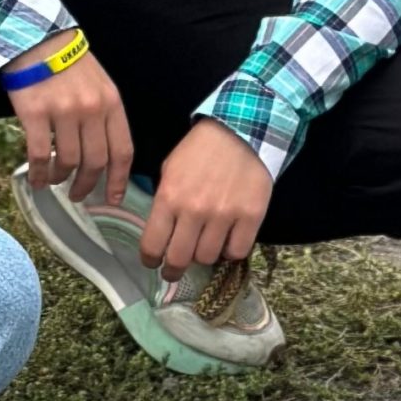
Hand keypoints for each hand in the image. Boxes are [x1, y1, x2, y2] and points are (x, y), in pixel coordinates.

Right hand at [7, 38, 133, 207]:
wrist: (36, 41)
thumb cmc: (68, 65)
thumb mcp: (99, 85)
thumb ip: (104, 116)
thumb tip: (104, 155)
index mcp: (111, 104)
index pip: (122, 150)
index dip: (119, 180)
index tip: (113, 198)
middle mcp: (91, 109)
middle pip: (96, 161)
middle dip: (88, 185)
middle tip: (79, 195)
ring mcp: (63, 111)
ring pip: (68, 161)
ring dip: (61, 177)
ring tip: (54, 180)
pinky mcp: (35, 113)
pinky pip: (40, 154)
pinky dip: (39, 173)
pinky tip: (36, 179)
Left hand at [138, 118, 272, 277]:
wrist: (241, 130)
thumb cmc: (200, 149)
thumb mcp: (170, 169)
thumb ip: (165, 201)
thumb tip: (162, 232)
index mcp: (169, 197)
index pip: (152, 245)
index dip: (150, 260)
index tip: (153, 262)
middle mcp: (194, 210)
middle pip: (178, 259)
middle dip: (172, 269)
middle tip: (173, 270)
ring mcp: (224, 215)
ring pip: (207, 258)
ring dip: (202, 257)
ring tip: (203, 248)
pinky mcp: (250, 217)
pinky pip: (237, 251)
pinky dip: (230, 252)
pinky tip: (226, 242)